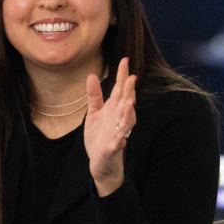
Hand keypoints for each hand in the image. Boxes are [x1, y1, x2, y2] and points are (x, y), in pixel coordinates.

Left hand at [84, 57, 136, 196]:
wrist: (101, 164)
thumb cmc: (99, 137)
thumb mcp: (94, 114)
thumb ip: (94, 96)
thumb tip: (92, 76)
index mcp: (114, 109)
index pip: (120, 90)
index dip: (122, 76)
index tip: (124, 60)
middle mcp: (119, 119)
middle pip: (126, 102)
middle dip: (129, 91)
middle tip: (132, 77)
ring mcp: (118, 133)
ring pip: (126, 121)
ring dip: (129, 112)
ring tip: (130, 102)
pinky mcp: (114, 148)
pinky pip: (118, 143)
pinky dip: (120, 140)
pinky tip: (120, 137)